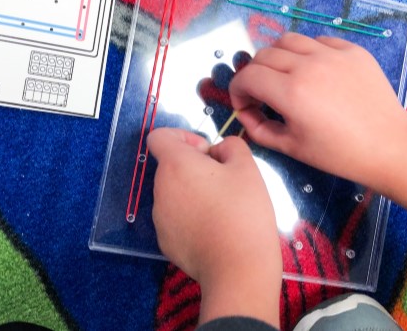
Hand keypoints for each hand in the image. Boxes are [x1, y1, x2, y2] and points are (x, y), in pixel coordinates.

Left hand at [148, 128, 281, 326]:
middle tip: (225, 182)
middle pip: (170, 166)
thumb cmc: (243, 212)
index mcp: (175, 165)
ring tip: (223, 208)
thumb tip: (216, 152)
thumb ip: (230, 146)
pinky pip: (175, 218)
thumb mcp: (247, 168)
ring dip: (193, 192)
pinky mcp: (165, 242)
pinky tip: (214, 230)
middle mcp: (160, 189)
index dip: (182, 136)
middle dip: (194, 167)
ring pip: (174, 193)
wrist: (238, 269)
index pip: (159, 136)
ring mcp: (160, 218)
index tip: (206, 152)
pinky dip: (190, 217)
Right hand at [229, 32, 406, 184]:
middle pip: (263, 55)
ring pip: (288, 40)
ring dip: (277, 57)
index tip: (245, 104)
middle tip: (262, 94)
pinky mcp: (352, 50)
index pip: (247, 76)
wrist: (389, 146)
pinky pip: (318, 41)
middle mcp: (308, 65)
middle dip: (254, 74)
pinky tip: (314, 72)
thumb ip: (258, 129)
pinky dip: (307, 53)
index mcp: (291, 93)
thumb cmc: (339, 154)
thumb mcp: (291, 148)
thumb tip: (246, 113)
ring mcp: (332, 54)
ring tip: (285, 77)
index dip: (238, 91)